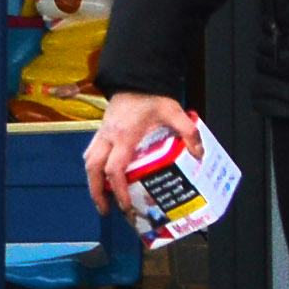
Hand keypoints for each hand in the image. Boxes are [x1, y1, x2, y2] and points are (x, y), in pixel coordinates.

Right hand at [83, 91, 193, 211]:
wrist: (134, 79)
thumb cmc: (151, 96)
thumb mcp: (173, 111)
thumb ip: (187, 131)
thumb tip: (199, 154)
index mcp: (124, 135)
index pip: (114, 168)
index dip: (118, 189)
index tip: (125, 205)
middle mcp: (108, 136)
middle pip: (93, 168)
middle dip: (96, 191)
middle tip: (105, 209)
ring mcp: (102, 133)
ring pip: (88, 161)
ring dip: (92, 181)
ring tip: (102, 197)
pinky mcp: (101, 131)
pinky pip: (91, 153)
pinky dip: (94, 168)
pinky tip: (103, 176)